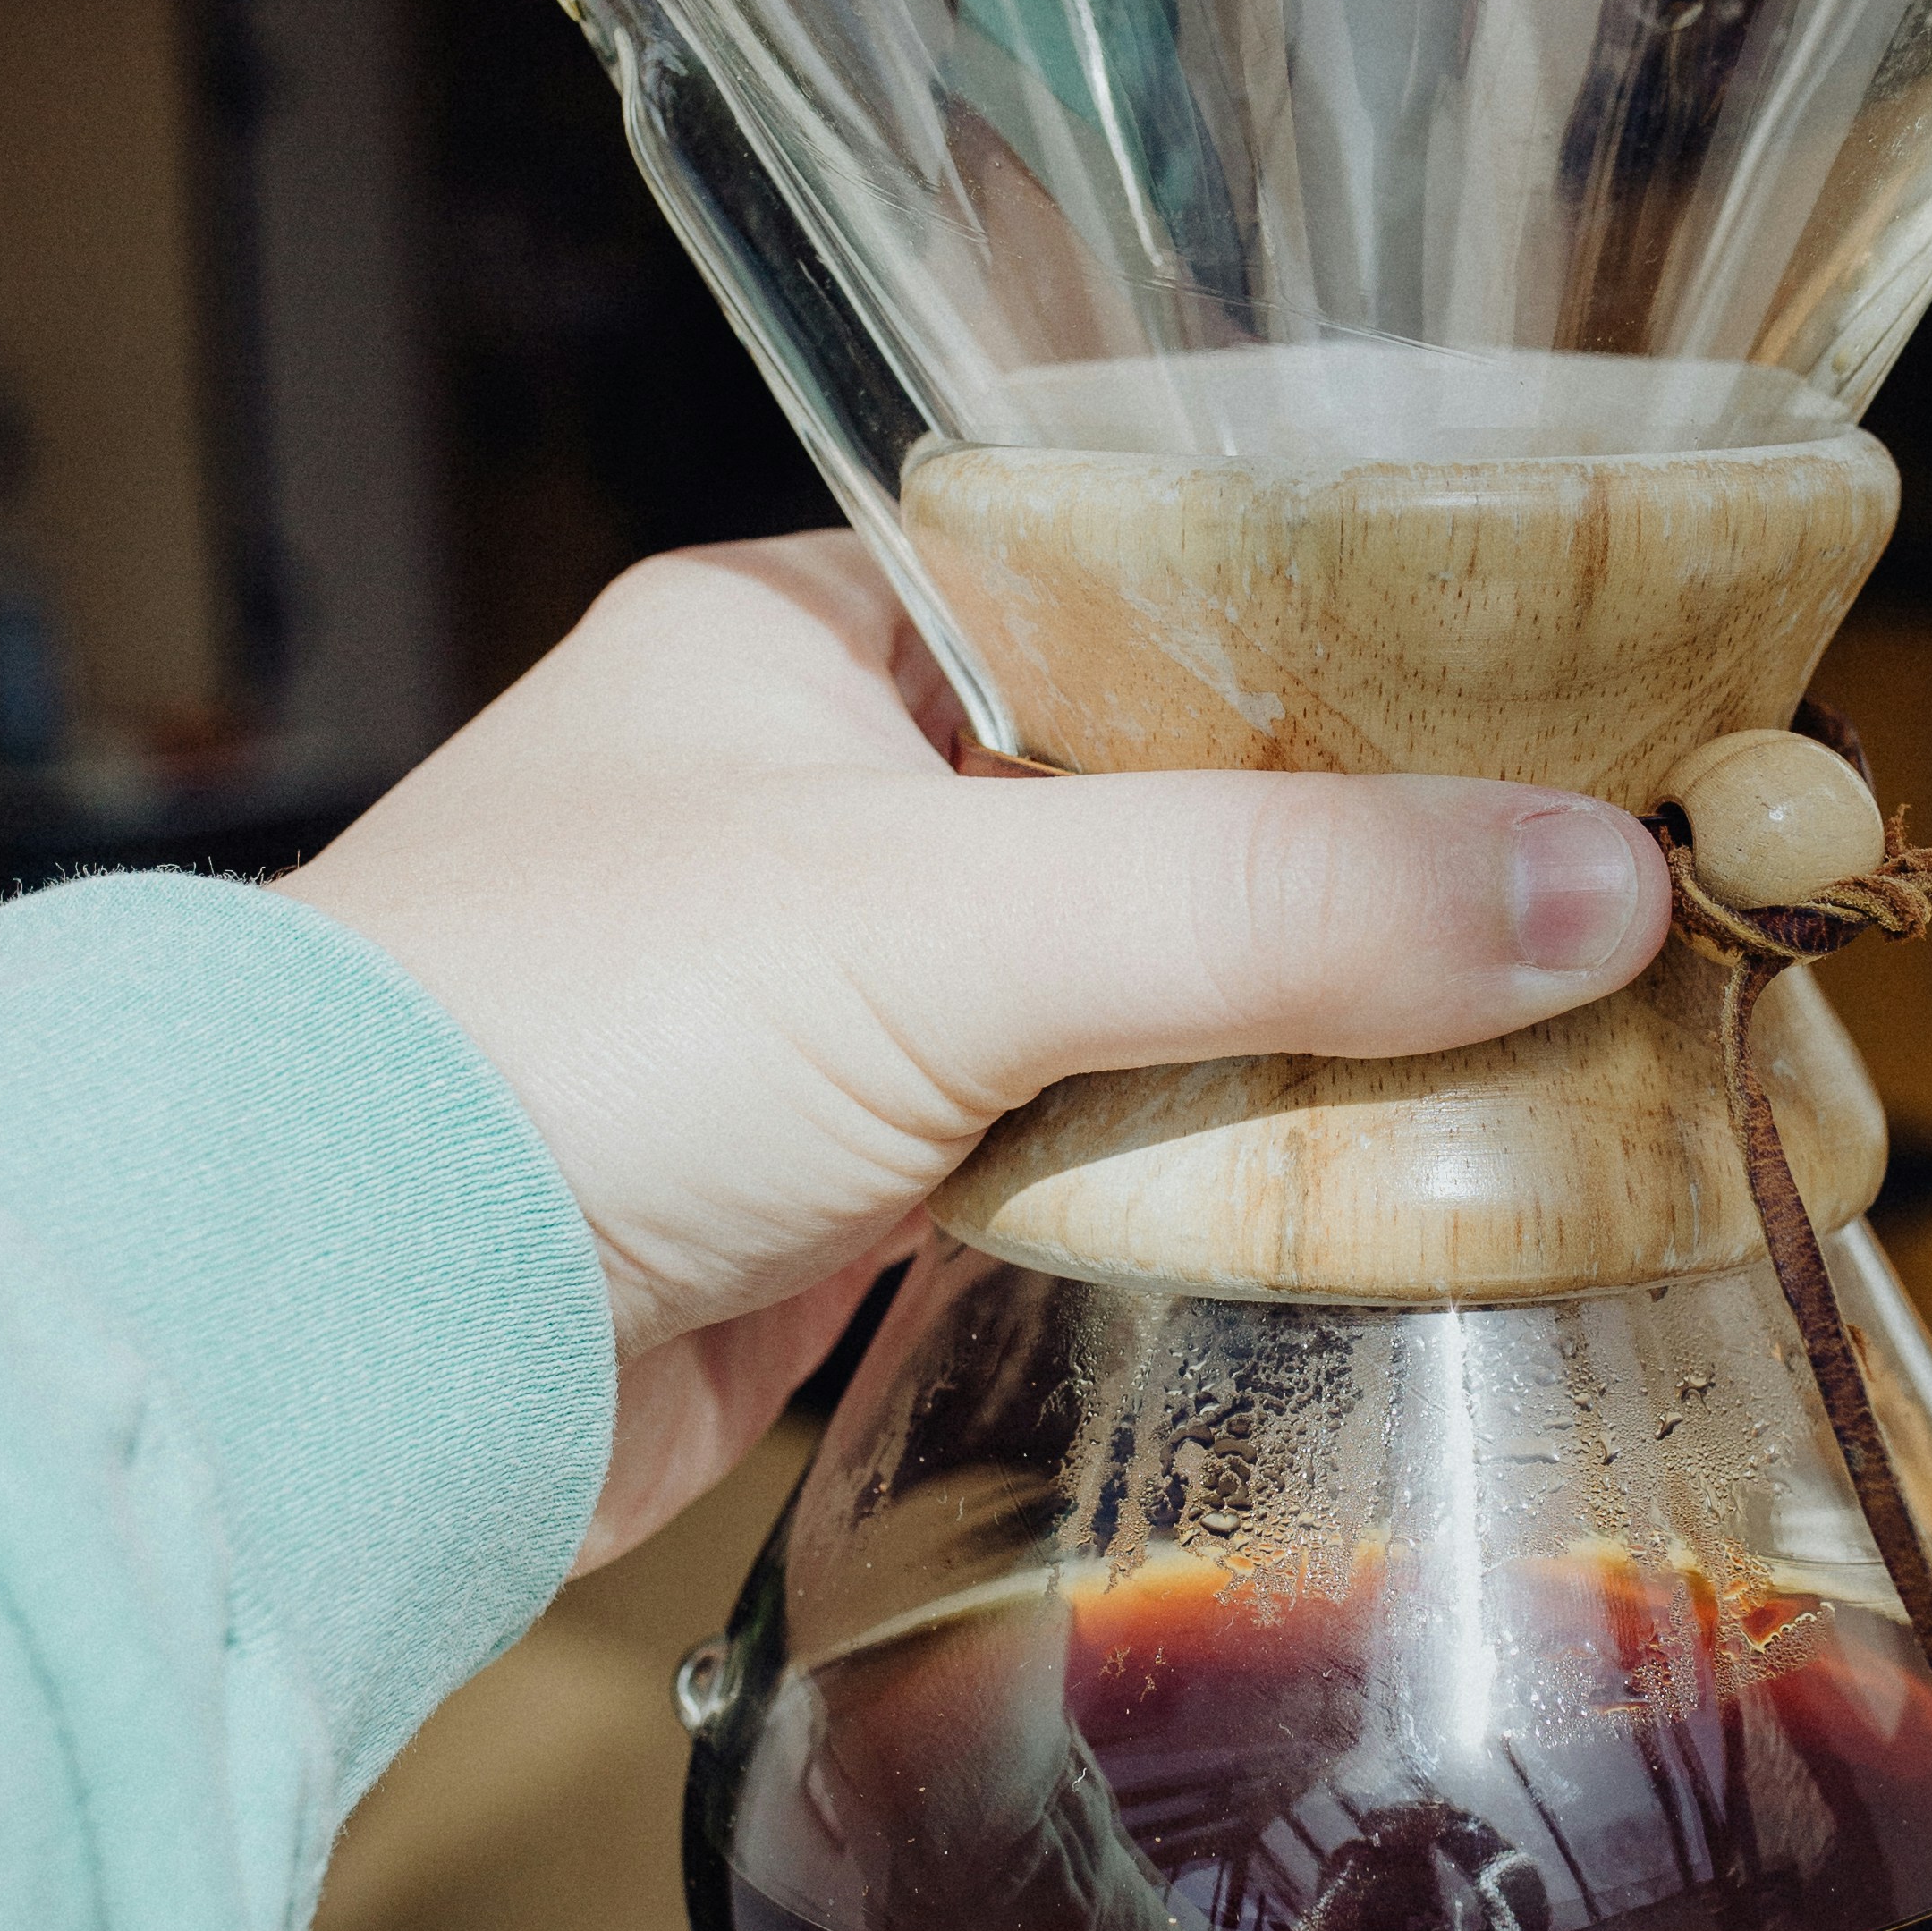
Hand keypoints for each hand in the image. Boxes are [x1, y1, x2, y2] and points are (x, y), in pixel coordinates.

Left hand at [284, 534, 1669, 1565]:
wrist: (328, 1343)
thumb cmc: (556, 1032)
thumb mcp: (955, 912)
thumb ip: (1283, 895)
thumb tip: (1603, 885)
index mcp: (790, 636)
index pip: (1115, 587)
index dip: (1322, 643)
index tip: (1527, 700)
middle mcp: (798, 808)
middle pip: (1143, 813)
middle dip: (1330, 875)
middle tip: (1569, 896)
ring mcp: (815, 1012)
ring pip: (1121, 1004)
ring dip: (1275, 1046)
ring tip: (1521, 1044)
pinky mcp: (828, 1201)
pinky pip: (1070, 1167)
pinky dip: (1193, 1185)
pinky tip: (1355, 1191)